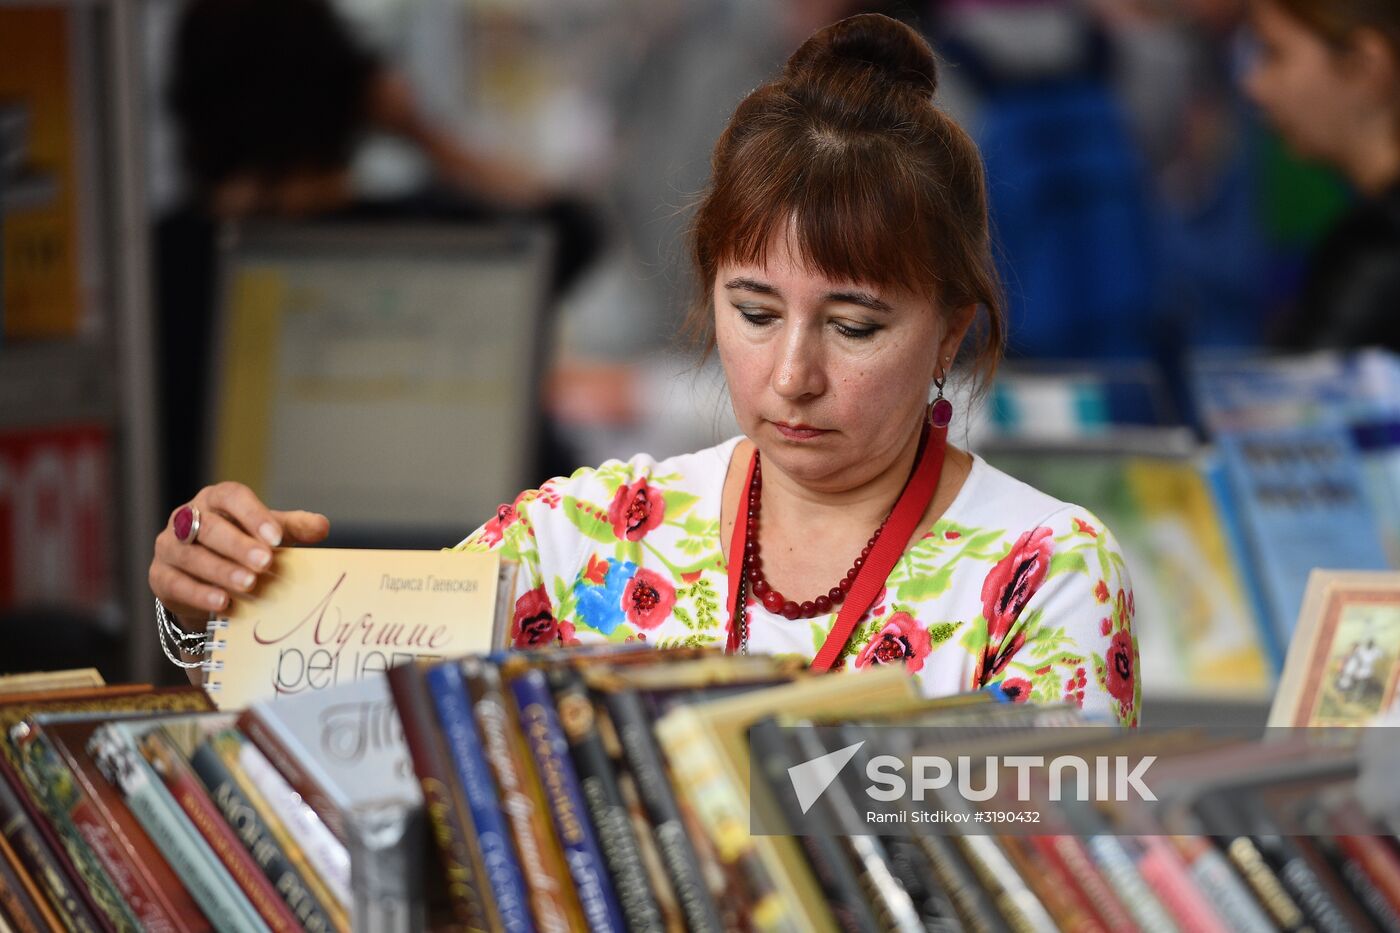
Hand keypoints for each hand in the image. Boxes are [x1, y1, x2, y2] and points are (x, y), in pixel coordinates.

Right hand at [149, 482, 329, 628]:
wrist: (209, 581)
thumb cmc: (244, 547)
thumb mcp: (269, 534)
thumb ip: (294, 528)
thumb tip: (322, 527)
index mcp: (216, 500)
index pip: (232, 497)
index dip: (254, 515)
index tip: (277, 538)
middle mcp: (188, 517)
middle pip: (210, 527)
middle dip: (239, 546)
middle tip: (265, 563)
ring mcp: (169, 546)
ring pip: (192, 555)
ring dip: (222, 571)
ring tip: (249, 585)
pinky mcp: (159, 575)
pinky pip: (177, 583)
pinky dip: (200, 594)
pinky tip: (223, 603)